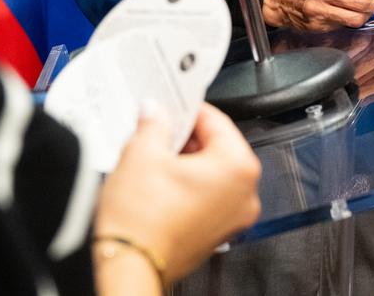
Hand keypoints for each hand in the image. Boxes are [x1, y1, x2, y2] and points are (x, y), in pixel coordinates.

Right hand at [93, 104, 260, 288]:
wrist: (128, 268)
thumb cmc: (142, 223)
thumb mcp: (142, 153)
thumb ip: (154, 123)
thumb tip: (156, 111)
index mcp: (238, 167)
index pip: (217, 120)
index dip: (188, 108)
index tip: (170, 104)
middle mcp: (245, 194)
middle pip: (217, 147)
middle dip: (186, 137)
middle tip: (158, 131)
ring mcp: (233, 217)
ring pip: (212, 173)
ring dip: (185, 162)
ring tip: (154, 159)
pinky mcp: (217, 233)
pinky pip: (207, 197)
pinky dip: (187, 186)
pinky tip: (159, 184)